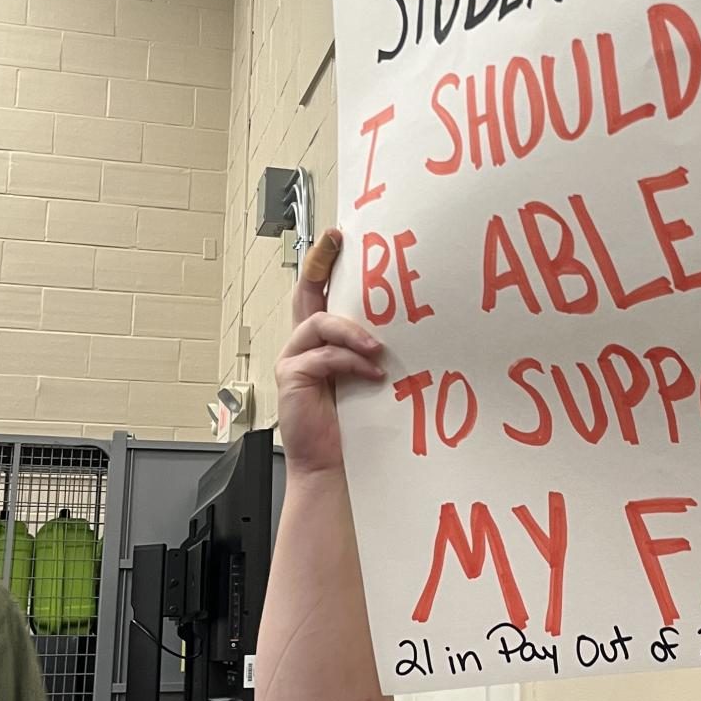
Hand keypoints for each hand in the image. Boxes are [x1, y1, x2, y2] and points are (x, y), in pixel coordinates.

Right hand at [275, 228, 385, 478]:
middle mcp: (303, 344)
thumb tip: (407, 323)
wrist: (331, 465)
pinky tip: (373, 375)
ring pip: (319, 324)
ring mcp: (294, 359)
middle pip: (306, 294)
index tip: (335, 235)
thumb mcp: (366, 376)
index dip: (323, 261)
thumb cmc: (352, 423)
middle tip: (336, 242)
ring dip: (352, 333)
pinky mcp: (292, 378)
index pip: (317, 291)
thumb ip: (371, 350)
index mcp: (320, 340)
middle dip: (320, 263)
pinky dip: (351, 363)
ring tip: (377, 350)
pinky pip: (323, 357)